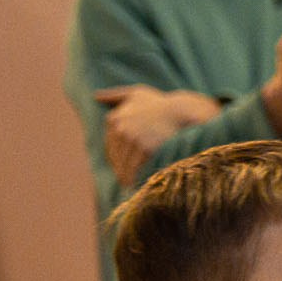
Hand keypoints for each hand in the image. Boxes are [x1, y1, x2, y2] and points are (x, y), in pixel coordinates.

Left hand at [93, 85, 222, 186]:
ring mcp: (132, 138)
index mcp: (114, 118)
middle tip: (128, 181)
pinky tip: (139, 184)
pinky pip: (136, 169)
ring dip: (127, 177)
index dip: (119, 160)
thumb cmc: (161, 105)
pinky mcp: (145, 148)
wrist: (184, 111)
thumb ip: (115, 96)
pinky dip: (137, 178)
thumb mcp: (137, 94)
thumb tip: (96, 97)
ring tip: (132, 186)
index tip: (125, 168)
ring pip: (124, 165)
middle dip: (122, 170)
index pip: (110, 148)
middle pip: (116, 158)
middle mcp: (120, 127)